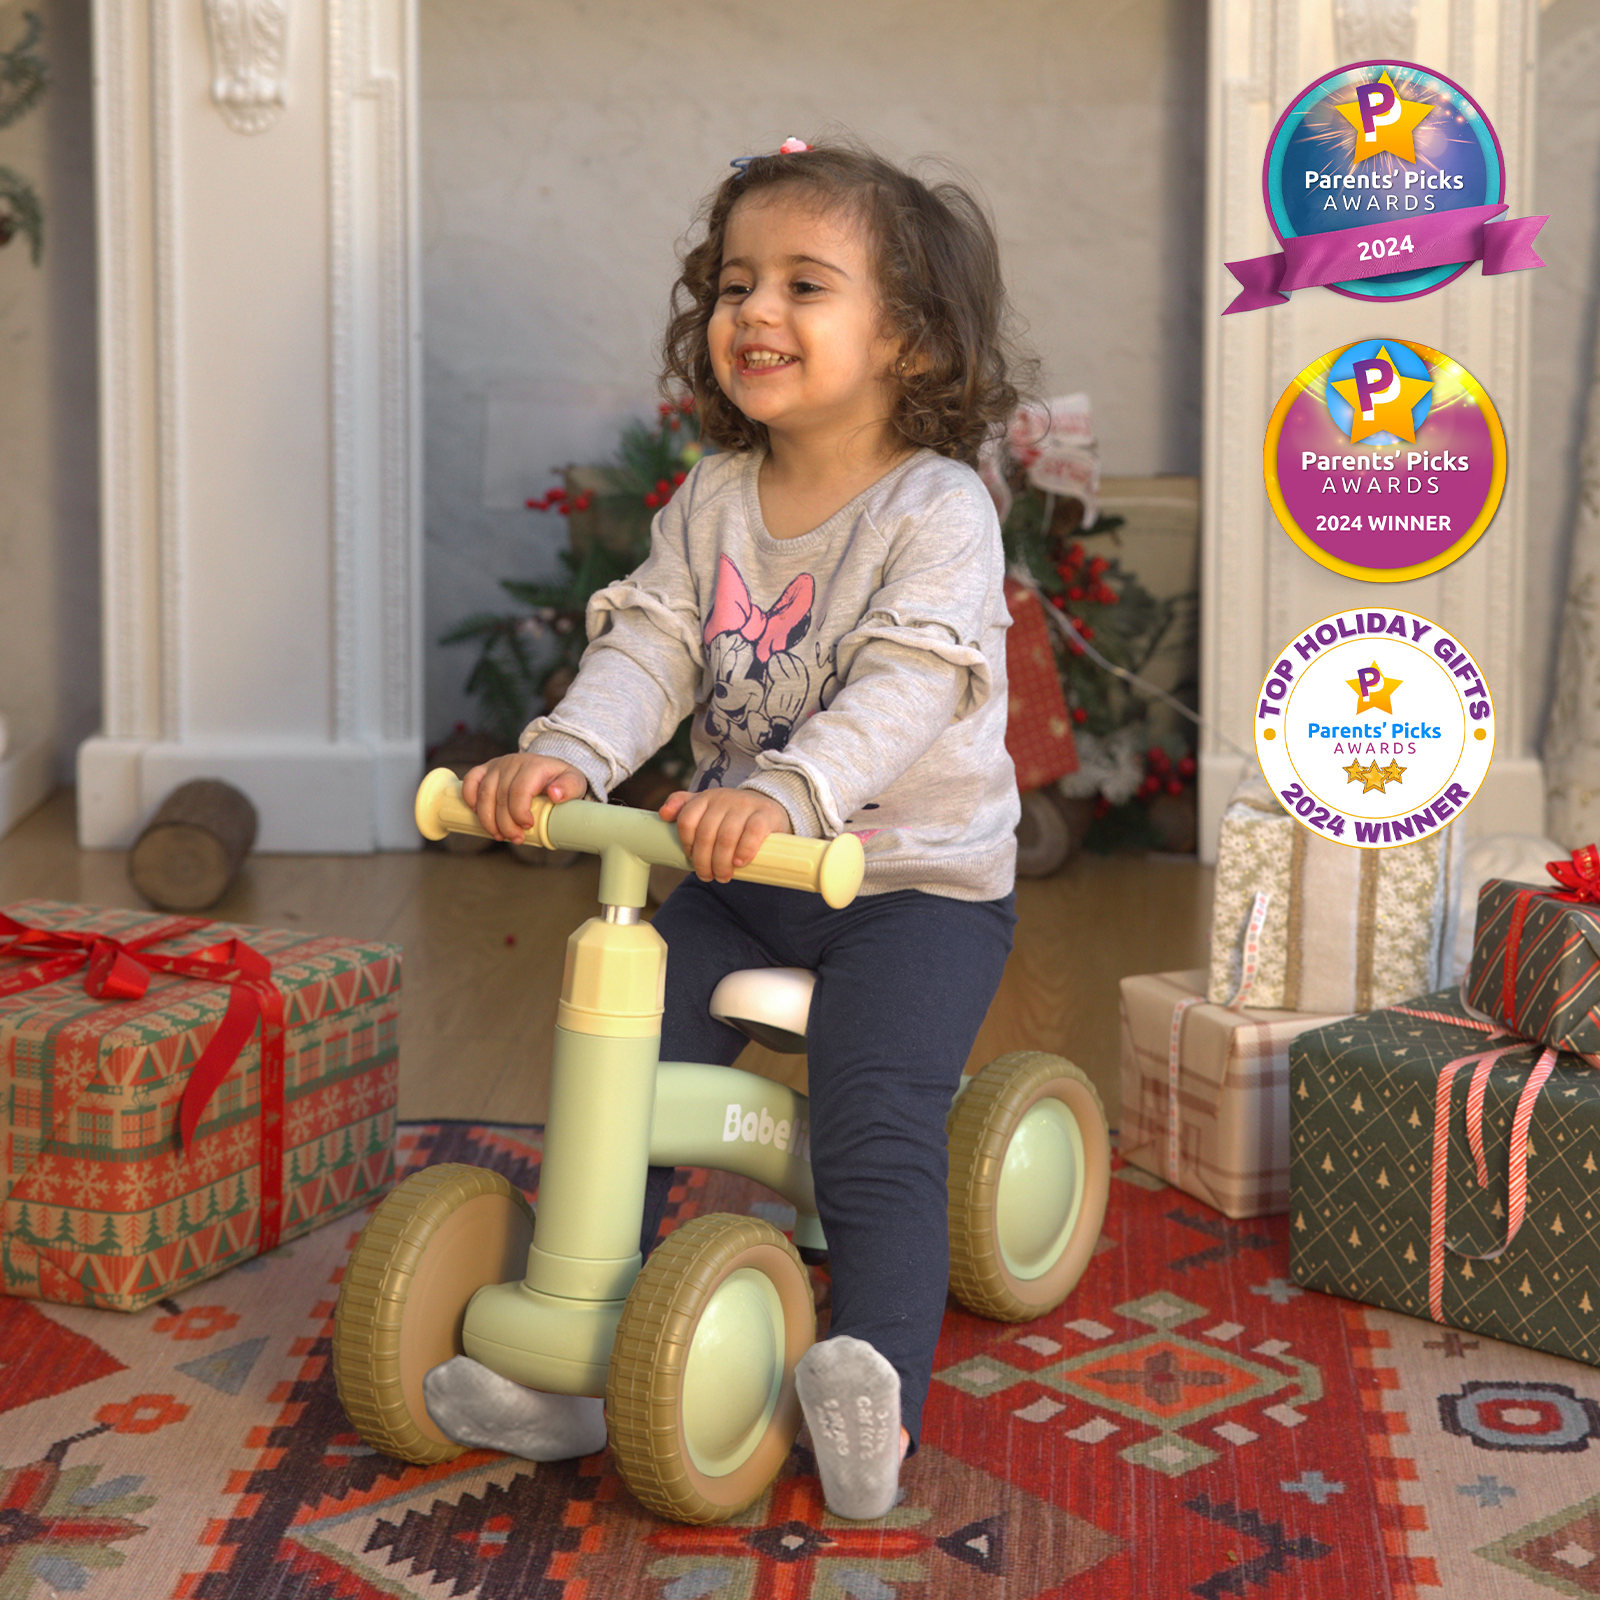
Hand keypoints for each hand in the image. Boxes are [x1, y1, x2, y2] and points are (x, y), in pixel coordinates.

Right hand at [462, 753, 587, 840]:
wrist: (549, 766)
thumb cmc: (560, 779)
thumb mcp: (574, 783)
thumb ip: (569, 788)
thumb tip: (555, 795)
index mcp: (534, 766)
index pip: (519, 791)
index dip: (519, 813)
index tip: (527, 827)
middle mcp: (513, 763)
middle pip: (500, 797)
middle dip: (505, 823)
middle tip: (514, 839)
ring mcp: (497, 765)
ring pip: (483, 793)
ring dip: (487, 819)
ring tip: (498, 835)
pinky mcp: (486, 768)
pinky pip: (470, 780)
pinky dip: (470, 798)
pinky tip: (477, 813)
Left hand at [659, 787, 789, 882]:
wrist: (768, 807)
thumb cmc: (732, 813)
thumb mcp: (706, 806)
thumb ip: (683, 806)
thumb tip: (663, 814)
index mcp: (706, 797)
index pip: (687, 820)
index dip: (687, 844)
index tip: (691, 858)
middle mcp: (723, 799)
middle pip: (706, 834)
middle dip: (704, 861)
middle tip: (708, 876)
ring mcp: (745, 805)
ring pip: (726, 837)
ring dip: (722, 862)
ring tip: (723, 876)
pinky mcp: (765, 815)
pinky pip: (752, 833)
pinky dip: (744, 851)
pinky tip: (740, 863)